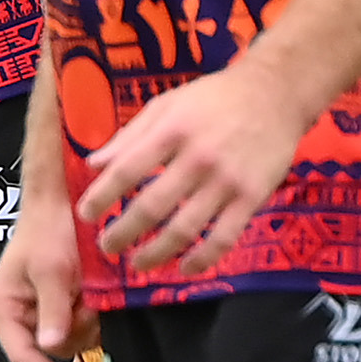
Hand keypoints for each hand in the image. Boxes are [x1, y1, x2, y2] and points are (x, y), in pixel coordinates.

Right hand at [0, 192, 98, 361]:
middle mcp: (18, 314)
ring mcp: (39, 310)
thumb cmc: (48, 229)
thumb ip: (52, 310)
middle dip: (73, 333)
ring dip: (84, 322)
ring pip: (68, 340)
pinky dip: (88, 314)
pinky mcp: (58, 304)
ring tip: (87, 291)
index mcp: (4, 308)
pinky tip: (90, 292)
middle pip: (49, 351)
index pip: (22, 357)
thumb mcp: (52, 270)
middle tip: (86, 304)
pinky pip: (77, 325)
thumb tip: (51, 348)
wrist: (61, 203)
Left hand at [76, 58, 304, 279]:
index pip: (126, 170)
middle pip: (152, 206)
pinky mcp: (252, 198)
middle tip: (107, 247)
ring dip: (157, 252)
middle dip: (124, 232)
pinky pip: (224, 237)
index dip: (102, 196)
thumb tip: (93, 164)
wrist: (275, 94)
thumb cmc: (213, 98)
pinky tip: (185, 267)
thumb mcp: (166, 104)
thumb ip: (129, 136)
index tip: (85, 215)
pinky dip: (203, 258)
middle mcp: (197, 158)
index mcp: (171, 131)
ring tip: (138, 263)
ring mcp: (226, 181)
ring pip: (185, 228)